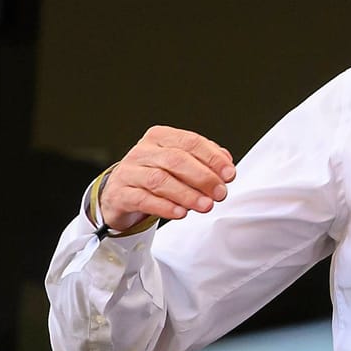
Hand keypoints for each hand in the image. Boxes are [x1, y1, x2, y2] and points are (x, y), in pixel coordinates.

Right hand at [100, 126, 236, 230]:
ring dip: (187, 194)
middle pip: (176, 160)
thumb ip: (204, 160)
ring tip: (205, 205)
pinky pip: (143, 199)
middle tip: (220, 193)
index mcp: (160, 137)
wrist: (121, 194)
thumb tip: (226, 162)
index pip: (190, 142)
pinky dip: (165, 207)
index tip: (229, 174)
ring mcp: (129, 172)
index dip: (212, 158)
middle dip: (203, 177)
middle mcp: (143, 151)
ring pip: (159, 180)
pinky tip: (181, 213)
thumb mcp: (179, 164)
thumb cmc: (155, 175)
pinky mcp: (120, 194)